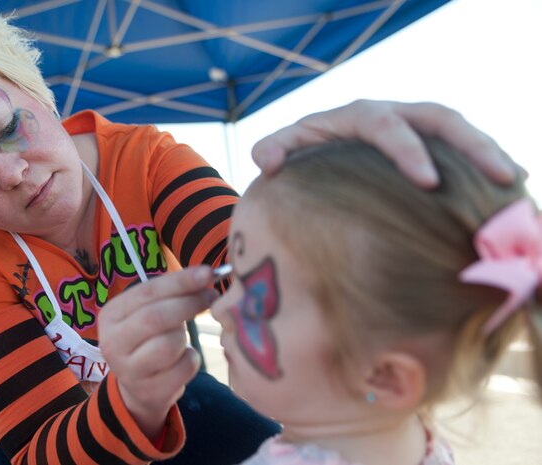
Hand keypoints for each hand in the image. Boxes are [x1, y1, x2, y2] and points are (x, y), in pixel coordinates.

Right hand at [98, 266, 216, 438]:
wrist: (137, 388)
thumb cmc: (148, 338)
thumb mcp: (148, 312)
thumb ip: (170, 293)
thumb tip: (207, 275)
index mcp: (110, 315)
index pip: (147, 291)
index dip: (180, 281)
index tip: (208, 273)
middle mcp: (112, 343)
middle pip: (157, 317)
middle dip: (189, 303)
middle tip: (211, 296)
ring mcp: (128, 371)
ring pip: (171, 344)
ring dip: (185, 336)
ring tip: (180, 337)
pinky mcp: (150, 392)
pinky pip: (184, 367)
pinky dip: (191, 359)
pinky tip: (182, 359)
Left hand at [252, 99, 518, 187]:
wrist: (320, 154)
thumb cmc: (304, 155)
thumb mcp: (285, 150)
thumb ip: (272, 150)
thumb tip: (267, 164)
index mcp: (360, 115)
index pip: (387, 125)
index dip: (409, 150)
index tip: (428, 182)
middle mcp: (394, 115)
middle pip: (439, 118)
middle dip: (471, 146)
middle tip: (498, 177)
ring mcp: (416, 128)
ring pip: (460, 130)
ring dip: (488, 152)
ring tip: (512, 180)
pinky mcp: (430, 145)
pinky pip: (464, 149)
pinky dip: (486, 162)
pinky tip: (511, 186)